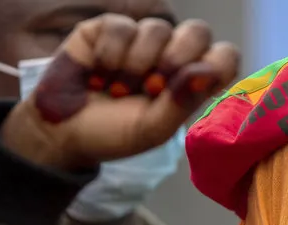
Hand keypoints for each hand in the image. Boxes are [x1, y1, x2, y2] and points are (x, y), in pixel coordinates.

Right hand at [2, 14, 239, 169]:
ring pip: (158, 27)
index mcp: (191, 82)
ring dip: (137, 64)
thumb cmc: (114, 134)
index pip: (224, 56)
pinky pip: (122, 27)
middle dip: (176, 58)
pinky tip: (97, 77)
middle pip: (198, 31)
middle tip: (152, 89)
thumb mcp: (153, 129)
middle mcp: (171, 56)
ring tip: (117, 91)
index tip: (190, 86)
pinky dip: (110, 56)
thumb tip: (209, 68)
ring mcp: (141, 40)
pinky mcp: (109, 29)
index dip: (214, 65)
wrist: (62, 132)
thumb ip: (183, 101)